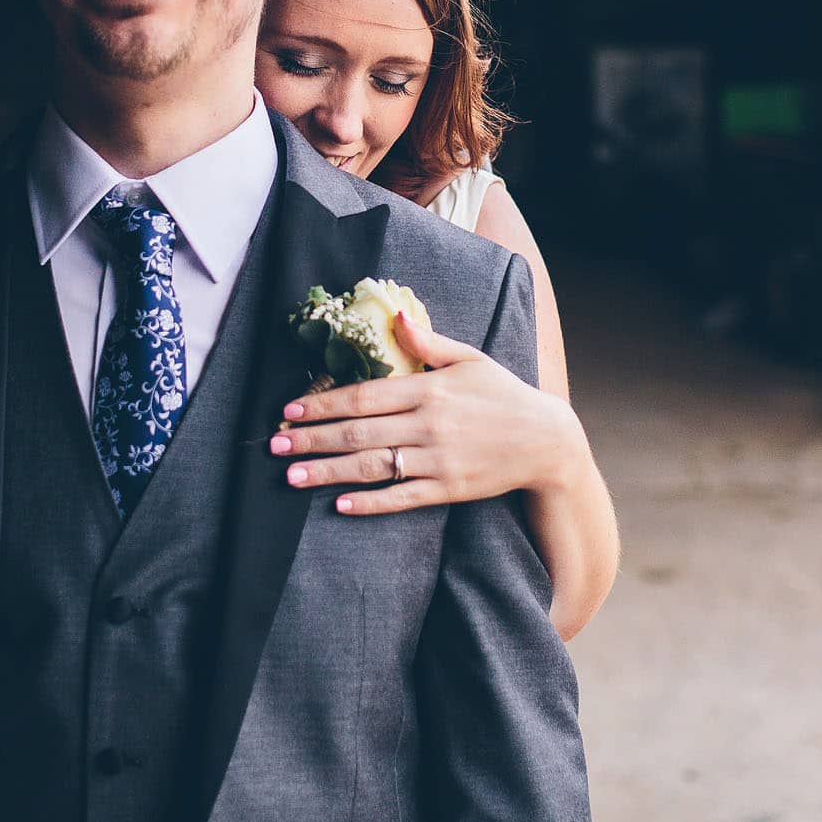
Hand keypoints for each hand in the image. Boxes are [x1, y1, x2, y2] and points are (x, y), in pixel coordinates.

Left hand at [267, 313, 585, 515]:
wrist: (547, 441)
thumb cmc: (504, 395)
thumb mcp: (470, 359)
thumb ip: (429, 342)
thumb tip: (397, 317)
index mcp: (430, 388)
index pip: (364, 396)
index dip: (322, 403)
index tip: (290, 410)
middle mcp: (429, 424)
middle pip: (358, 432)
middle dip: (312, 439)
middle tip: (274, 445)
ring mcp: (438, 459)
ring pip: (372, 466)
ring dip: (328, 472)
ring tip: (292, 477)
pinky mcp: (448, 489)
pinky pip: (401, 497)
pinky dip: (370, 503)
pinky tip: (339, 505)